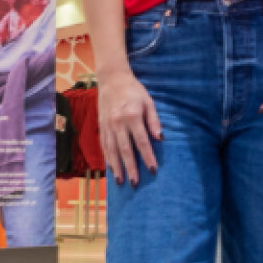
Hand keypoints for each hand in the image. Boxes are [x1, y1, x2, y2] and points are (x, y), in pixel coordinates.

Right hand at [98, 68, 161, 185]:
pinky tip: (111, 168)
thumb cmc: (134, 90)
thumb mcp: (149, 101)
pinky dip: (108, 158)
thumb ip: (154, 120)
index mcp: (132, 116)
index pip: (142, 142)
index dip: (148, 157)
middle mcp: (118, 123)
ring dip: (117, 167)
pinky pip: (104, 145)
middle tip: (135, 183)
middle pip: (125, 150)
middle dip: (131, 168)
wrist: (112, 79)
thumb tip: (160, 138)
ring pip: (112, 150)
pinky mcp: (101, 126)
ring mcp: (108, 125)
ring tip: (121, 181)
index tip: (152, 170)